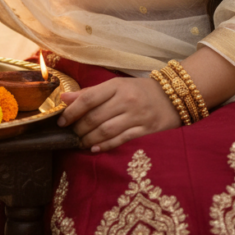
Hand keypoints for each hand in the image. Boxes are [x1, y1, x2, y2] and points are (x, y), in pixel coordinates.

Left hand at [57, 75, 180, 152]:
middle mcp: (125, 100)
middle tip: (71, 133)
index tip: (62, 120)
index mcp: (116, 86)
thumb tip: (64, 98)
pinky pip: (120, 140)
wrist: (172, 96)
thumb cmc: (138, 90)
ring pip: (106, 130)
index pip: (88, 98)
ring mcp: (136, 116)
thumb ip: (90, 92)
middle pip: (95, 117)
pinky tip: (95, 148)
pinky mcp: (144, 129)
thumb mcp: (116, 85)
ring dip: (89, 139)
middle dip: (79, 128)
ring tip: (81, 142)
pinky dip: (105, 145)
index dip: (72, 111)